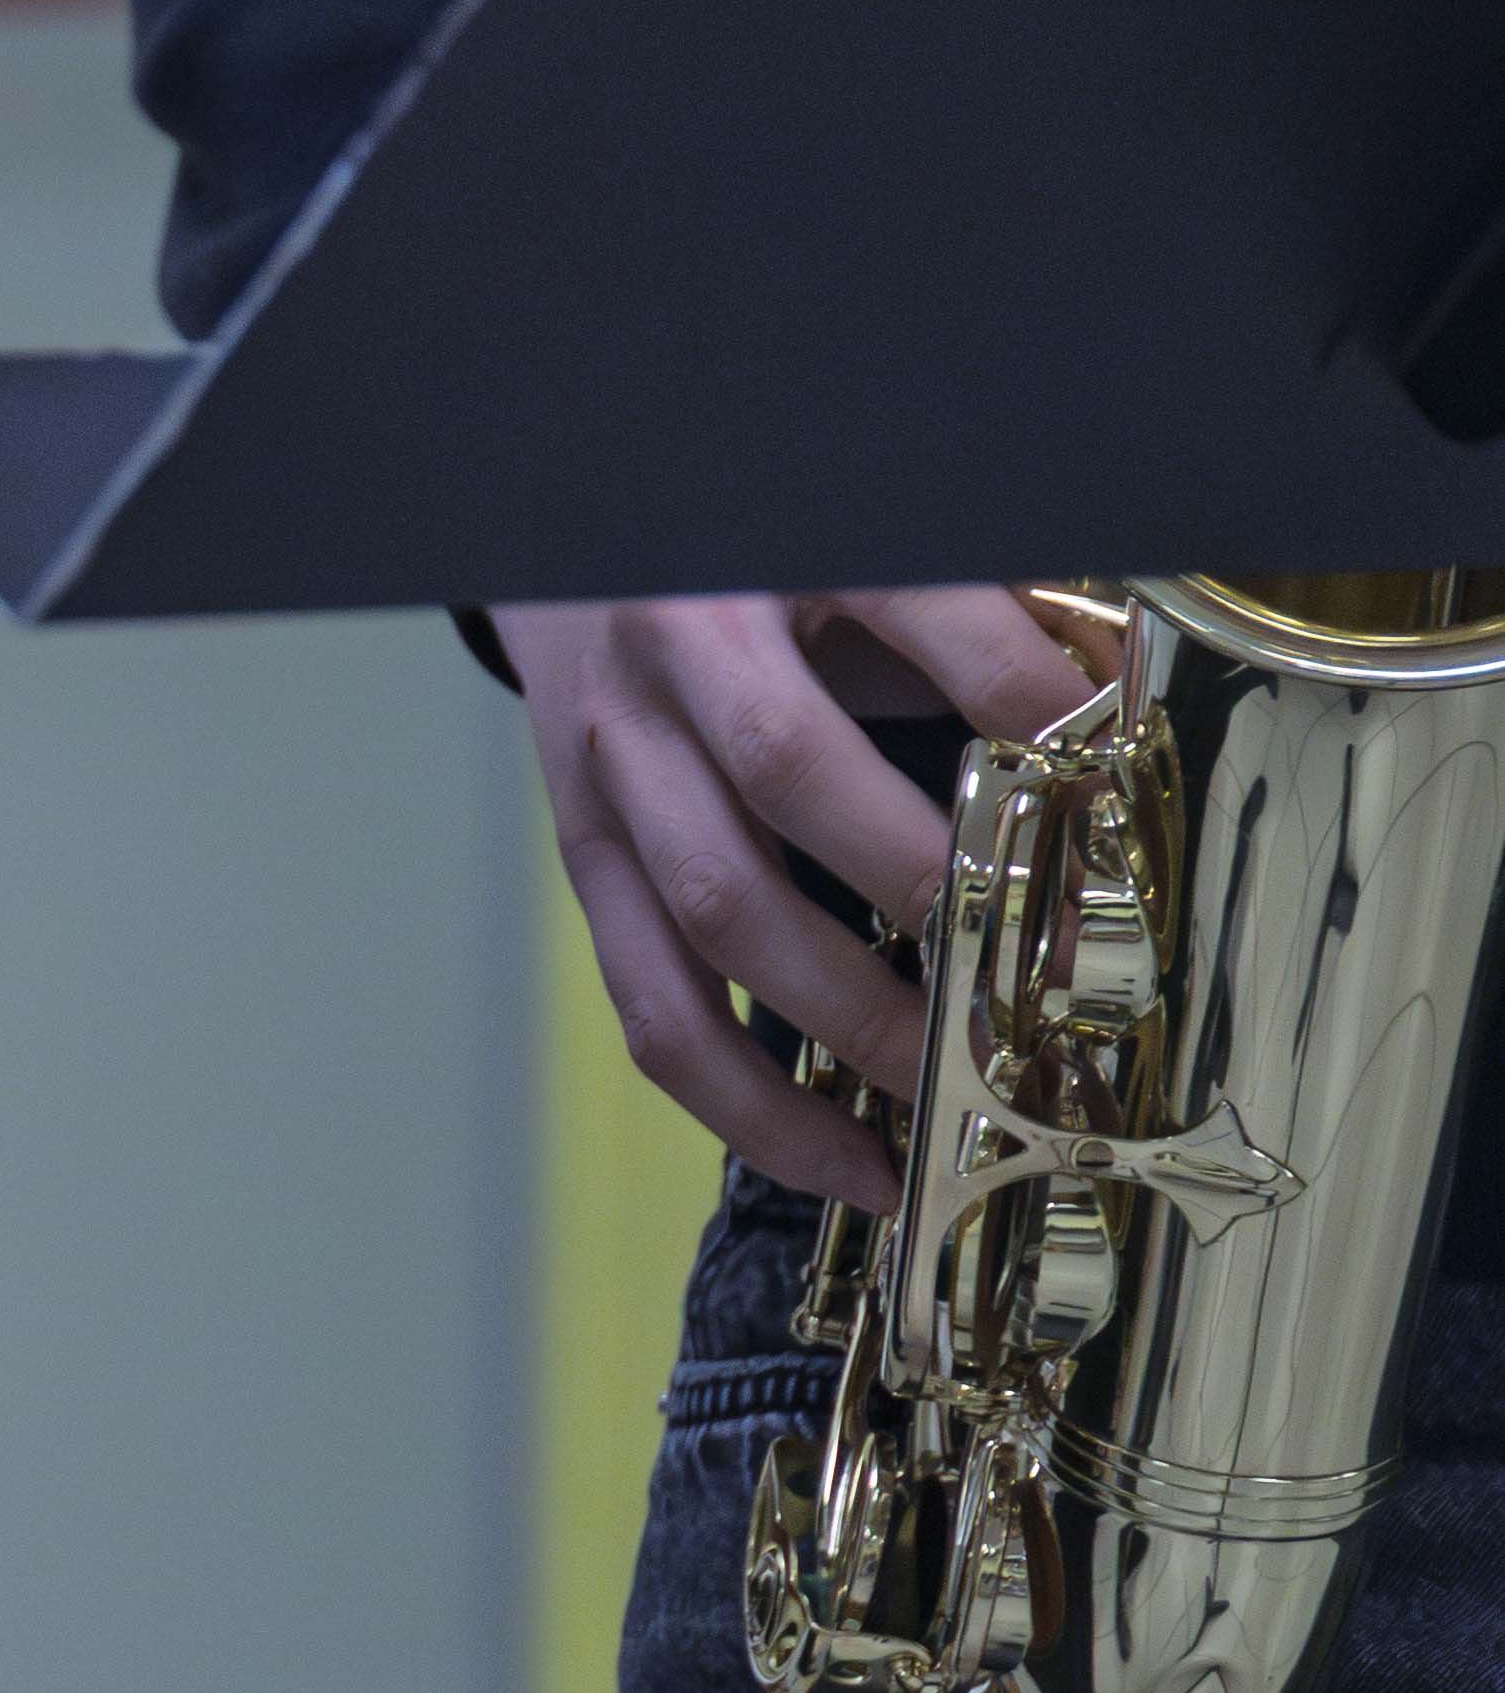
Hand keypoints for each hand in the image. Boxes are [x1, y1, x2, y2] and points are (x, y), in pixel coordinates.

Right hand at [514, 588, 1111, 1208]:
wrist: (566, 532)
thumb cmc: (759, 547)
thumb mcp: (865, 535)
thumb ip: (981, 609)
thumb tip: (1120, 721)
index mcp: (773, 552)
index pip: (921, 617)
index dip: (1027, 700)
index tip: (1124, 778)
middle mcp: (676, 655)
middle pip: (794, 774)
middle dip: (937, 884)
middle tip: (1053, 968)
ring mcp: (613, 765)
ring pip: (718, 909)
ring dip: (850, 1017)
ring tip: (961, 1090)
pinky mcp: (582, 855)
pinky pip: (651, 1002)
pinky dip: (746, 1101)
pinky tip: (844, 1160)